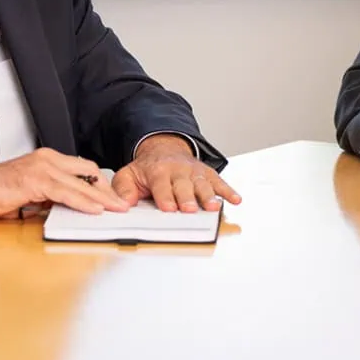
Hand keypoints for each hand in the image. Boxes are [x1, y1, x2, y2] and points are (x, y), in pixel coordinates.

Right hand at [0, 148, 129, 217]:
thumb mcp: (31, 194)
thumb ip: (50, 198)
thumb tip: (66, 210)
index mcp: (48, 159)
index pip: (84, 168)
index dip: (100, 183)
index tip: (113, 197)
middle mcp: (48, 159)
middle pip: (88, 172)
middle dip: (107, 190)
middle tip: (121, 204)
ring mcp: (42, 168)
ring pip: (80, 183)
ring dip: (100, 198)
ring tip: (115, 209)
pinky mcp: (35, 180)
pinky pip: (66, 192)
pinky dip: (82, 201)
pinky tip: (94, 209)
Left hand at [112, 134, 241, 212]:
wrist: (164, 149)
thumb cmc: (147, 169)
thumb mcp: (128, 174)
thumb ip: (124, 189)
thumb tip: (124, 204)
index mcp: (158, 171)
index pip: (161, 184)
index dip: (164, 196)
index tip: (167, 208)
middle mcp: (178, 170)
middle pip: (183, 185)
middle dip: (187, 198)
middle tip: (189, 210)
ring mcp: (194, 172)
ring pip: (202, 184)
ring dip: (208, 196)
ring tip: (213, 207)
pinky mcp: (207, 174)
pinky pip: (219, 182)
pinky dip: (228, 191)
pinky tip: (235, 200)